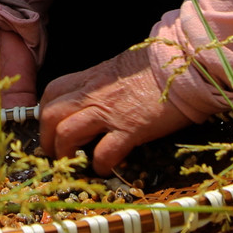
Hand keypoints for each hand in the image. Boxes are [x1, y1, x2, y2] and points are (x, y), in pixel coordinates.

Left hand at [39, 46, 196, 173]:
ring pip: (66, 134)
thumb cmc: (159, 65)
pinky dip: (100, 166)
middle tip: (56, 154)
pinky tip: (107, 169)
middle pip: (51, 115)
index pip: (53, 92)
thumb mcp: (122, 69)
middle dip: (47, 139)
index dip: (46, 112)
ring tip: (75, 164)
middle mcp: (94, 94)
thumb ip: (106, 83)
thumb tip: (100, 98)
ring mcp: (110, 111)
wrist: (186, 63)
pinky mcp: (130, 129)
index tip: (52, 127)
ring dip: (65, 154)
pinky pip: (104, 153)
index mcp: (92, 77)